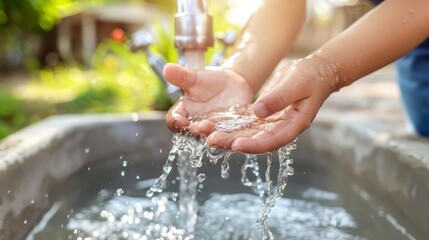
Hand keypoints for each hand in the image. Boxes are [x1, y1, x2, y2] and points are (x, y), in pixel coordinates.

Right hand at [164, 63, 252, 134]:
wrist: (231, 84)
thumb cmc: (207, 82)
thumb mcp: (195, 78)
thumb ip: (181, 76)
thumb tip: (167, 68)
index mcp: (184, 114)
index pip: (174, 121)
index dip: (176, 122)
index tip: (180, 120)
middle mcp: (197, 125)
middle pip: (195, 132)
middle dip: (199, 130)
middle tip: (204, 126)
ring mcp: (215, 130)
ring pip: (215, 137)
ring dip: (217, 137)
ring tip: (217, 133)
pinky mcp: (232, 130)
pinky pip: (234, 135)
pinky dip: (236, 135)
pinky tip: (239, 132)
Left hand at [206, 56, 339, 152]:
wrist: (316, 72)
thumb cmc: (310, 77)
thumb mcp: (296, 84)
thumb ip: (278, 97)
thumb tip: (257, 111)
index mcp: (294, 124)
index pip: (273, 140)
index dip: (254, 145)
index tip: (236, 144)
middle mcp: (282, 128)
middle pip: (256, 141)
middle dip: (234, 143)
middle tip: (212, 141)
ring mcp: (273, 124)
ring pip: (249, 134)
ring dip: (229, 136)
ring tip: (208, 135)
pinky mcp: (265, 116)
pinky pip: (246, 123)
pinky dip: (232, 125)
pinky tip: (216, 124)